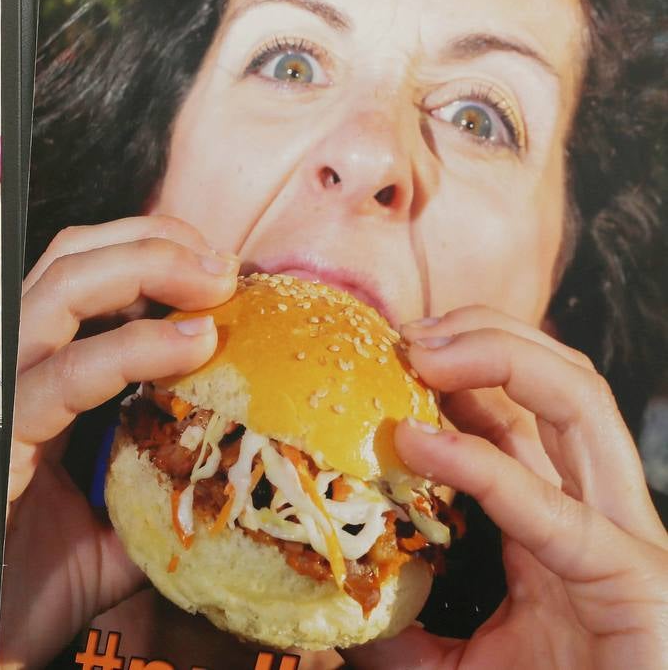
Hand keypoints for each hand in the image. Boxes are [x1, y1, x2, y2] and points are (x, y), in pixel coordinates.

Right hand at [0, 216, 239, 668]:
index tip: (218, 269)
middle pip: (67, 259)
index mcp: (38, 379)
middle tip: (222, 264)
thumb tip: (231, 470)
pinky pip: (64, 375)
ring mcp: (1, 397)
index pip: (80, 280)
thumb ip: (162, 488)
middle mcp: (13, 373)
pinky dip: (132, 348)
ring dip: (144, 267)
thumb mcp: (121, 527)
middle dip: (151, 241)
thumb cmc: (31, 585)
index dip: (146, 254)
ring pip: (57, 289)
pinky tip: (191, 345)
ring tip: (213, 283)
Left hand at [345, 307, 667, 669]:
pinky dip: (485, 468)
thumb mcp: (457, 668)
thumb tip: (333, 609)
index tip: (387, 351)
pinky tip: (421, 445)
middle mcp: (598, 515)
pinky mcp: (635, 583)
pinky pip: (558, 513)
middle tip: (406, 333)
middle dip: (488, 335)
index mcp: (560, 523)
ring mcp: (624, 541)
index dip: (461, 367)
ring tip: (420, 350)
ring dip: (502, 357)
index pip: (519, 415)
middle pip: (563, 383)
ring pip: (583, 404)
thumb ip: (400, 634)